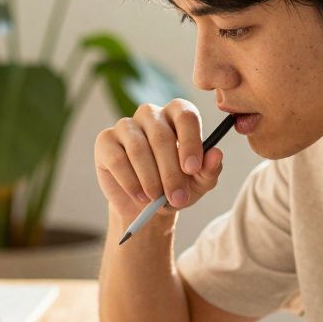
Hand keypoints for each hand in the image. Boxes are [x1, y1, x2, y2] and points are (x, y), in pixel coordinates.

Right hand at [94, 100, 224, 221]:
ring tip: (156, 199)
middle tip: (177, 198)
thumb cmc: (175, 187)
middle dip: (171, 172)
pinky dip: (130, 182)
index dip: (190, 141)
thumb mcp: (198, 184)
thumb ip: (209, 169)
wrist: (145, 207)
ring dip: (150, 179)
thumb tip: (216, 154)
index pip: (185, 115)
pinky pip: (117, 159)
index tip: (192, 169)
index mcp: (177, 115)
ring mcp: (126, 125)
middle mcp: (151, 114)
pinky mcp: (105, 141)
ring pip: (138, 148)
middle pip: (161, 136)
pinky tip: (140, 196)